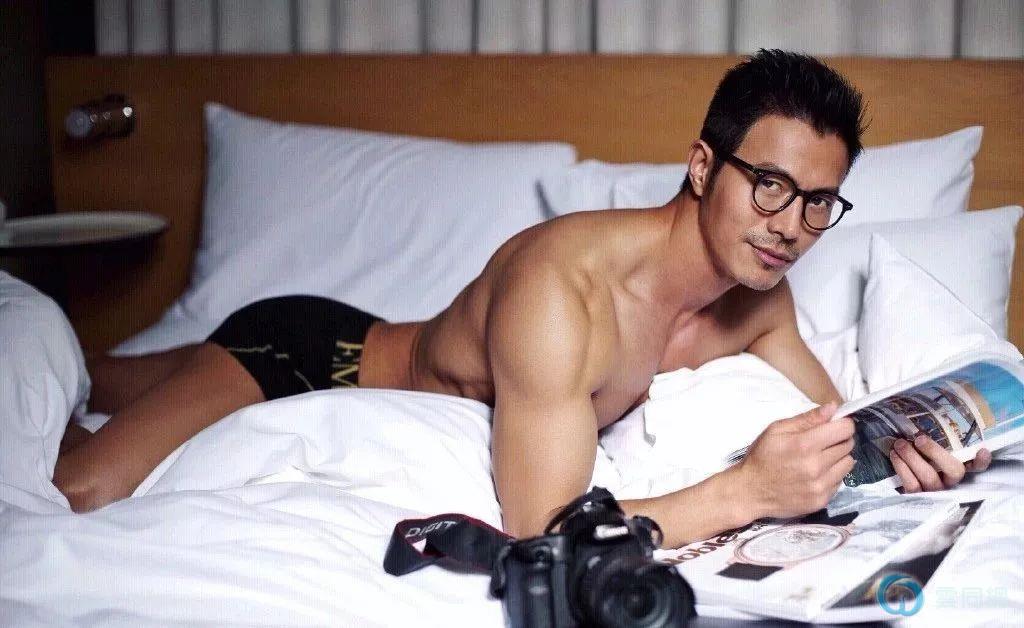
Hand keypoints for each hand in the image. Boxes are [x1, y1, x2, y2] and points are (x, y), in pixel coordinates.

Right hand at [737, 402, 855, 518]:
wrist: (750, 491)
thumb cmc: (762, 457)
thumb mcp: (776, 430)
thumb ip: (807, 419)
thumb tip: (832, 407)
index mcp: (805, 444)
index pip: (844, 430)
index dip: (842, 424)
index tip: (835, 425)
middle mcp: (816, 466)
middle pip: (848, 445)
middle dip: (838, 440)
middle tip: (823, 442)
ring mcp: (820, 486)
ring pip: (848, 464)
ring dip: (838, 458)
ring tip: (820, 458)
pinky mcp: (822, 500)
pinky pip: (840, 482)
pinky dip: (832, 475)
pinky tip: (816, 474)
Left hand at [889, 434, 991, 492]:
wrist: (899, 477)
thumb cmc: (916, 456)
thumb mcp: (926, 447)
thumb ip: (933, 438)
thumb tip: (926, 414)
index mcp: (957, 468)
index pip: (977, 467)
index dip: (981, 461)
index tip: (982, 450)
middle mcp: (951, 482)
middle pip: (954, 470)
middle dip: (936, 452)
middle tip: (919, 438)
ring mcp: (936, 492)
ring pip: (930, 477)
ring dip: (913, 458)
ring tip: (900, 444)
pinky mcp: (918, 497)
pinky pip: (912, 484)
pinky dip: (902, 468)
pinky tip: (894, 455)